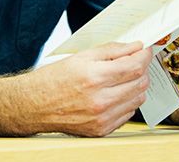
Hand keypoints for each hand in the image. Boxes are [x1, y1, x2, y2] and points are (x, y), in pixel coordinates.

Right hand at [0, 41, 151, 136]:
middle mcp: (100, 100)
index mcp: (94, 77)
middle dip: (142, 69)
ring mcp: (101, 118)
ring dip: (136, 86)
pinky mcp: (101, 130)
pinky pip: (127, 114)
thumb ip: (112, 50)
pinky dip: (127, 102)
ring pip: (138, 99)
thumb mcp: (81, 56)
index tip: (145, 50)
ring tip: (123, 78)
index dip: (145, 55)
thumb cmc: (53, 79)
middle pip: (140, 83)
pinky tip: (114, 94)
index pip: (135, 66)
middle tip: (134, 62)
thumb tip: (135, 47)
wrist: (33, 106)